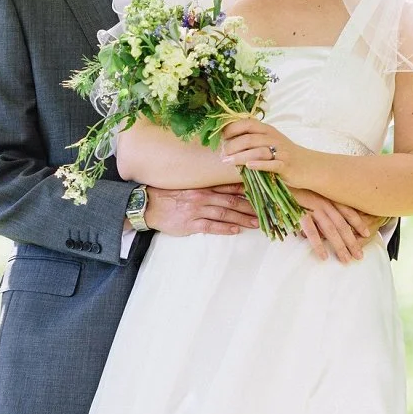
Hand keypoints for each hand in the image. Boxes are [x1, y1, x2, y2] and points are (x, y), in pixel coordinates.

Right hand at [144, 184, 258, 236]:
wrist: (147, 205)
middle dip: (250, 206)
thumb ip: (205, 184)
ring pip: (225, 213)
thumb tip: (224, 184)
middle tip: (266, 210)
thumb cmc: (168, 194)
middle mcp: (202, 196)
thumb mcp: (187, 184)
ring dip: (242, 218)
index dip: (247, 190)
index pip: (229, 186)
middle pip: (232, 201)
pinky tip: (236, 230)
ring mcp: (197, 210)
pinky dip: (225, 228)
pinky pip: (211, 226)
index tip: (261, 193)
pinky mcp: (190, 224)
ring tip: (256, 223)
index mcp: (202, 185)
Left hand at [220, 117, 306, 181]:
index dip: (231, 128)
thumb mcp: (269, 143)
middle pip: (249, 138)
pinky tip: (248, 167)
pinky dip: (259, 165)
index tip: (220, 137)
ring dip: (240, 157)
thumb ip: (252, 141)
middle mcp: (273, 138)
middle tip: (222, 154)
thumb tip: (226, 145)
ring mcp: (280, 151)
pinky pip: (271, 164)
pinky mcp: (286, 165)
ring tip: (227, 162)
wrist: (309, 166)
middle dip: (232, 146)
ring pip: (257, 151)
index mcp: (267, 130)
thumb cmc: (284, 155)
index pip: (246, 123)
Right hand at [293, 189, 386, 264]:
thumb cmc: (292, 189)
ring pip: (331, 230)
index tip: (367, 233)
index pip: (347, 211)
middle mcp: (323, 202)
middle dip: (352, 241)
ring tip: (346, 260)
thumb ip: (320, 206)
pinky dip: (319, 245)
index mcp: (327, 197)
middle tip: (359, 256)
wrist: (275, 181)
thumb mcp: (310, 194)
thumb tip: (325, 222)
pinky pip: (312, 232)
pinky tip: (324, 256)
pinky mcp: (300, 214)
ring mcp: (313, 208)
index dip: (358, 223)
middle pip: (342, 224)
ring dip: (340, 246)